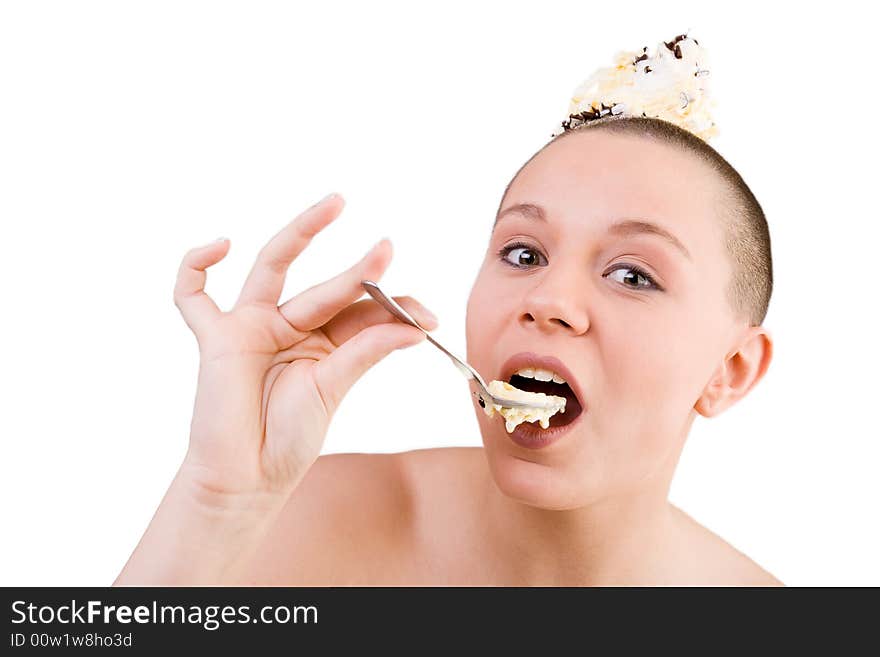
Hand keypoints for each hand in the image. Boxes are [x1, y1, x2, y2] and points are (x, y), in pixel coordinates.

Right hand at [172, 193, 437, 503]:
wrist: (247, 477)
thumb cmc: (291, 439)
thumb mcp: (334, 389)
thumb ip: (365, 352)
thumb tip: (414, 327)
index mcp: (324, 343)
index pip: (360, 311)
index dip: (392, 307)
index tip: (428, 317)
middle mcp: (290, 327)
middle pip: (325, 286)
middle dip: (359, 271)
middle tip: (387, 248)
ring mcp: (252, 327)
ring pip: (273, 267)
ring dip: (300, 233)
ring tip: (335, 205)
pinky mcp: (216, 338)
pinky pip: (193, 296)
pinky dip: (195, 266)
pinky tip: (219, 245)